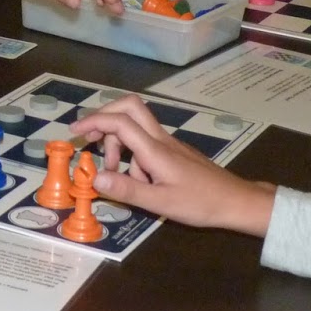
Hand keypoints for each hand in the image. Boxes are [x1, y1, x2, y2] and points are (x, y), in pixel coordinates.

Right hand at [71, 96, 273, 234]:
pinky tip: (138, 179)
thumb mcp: (160, 202)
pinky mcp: (173, 152)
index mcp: (155, 150)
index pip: (120, 123)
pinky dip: (132, 153)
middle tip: (90, 140)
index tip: (75, 132)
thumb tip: (94, 177)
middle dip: (104, 117)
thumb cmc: (200, 203)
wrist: (234, 200)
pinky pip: (145, 142)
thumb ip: (127, 189)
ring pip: (136, 126)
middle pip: (129, 108)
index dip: (94, 121)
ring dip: (119, 144)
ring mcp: (168, 143)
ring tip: (118, 174)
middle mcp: (161, 139)